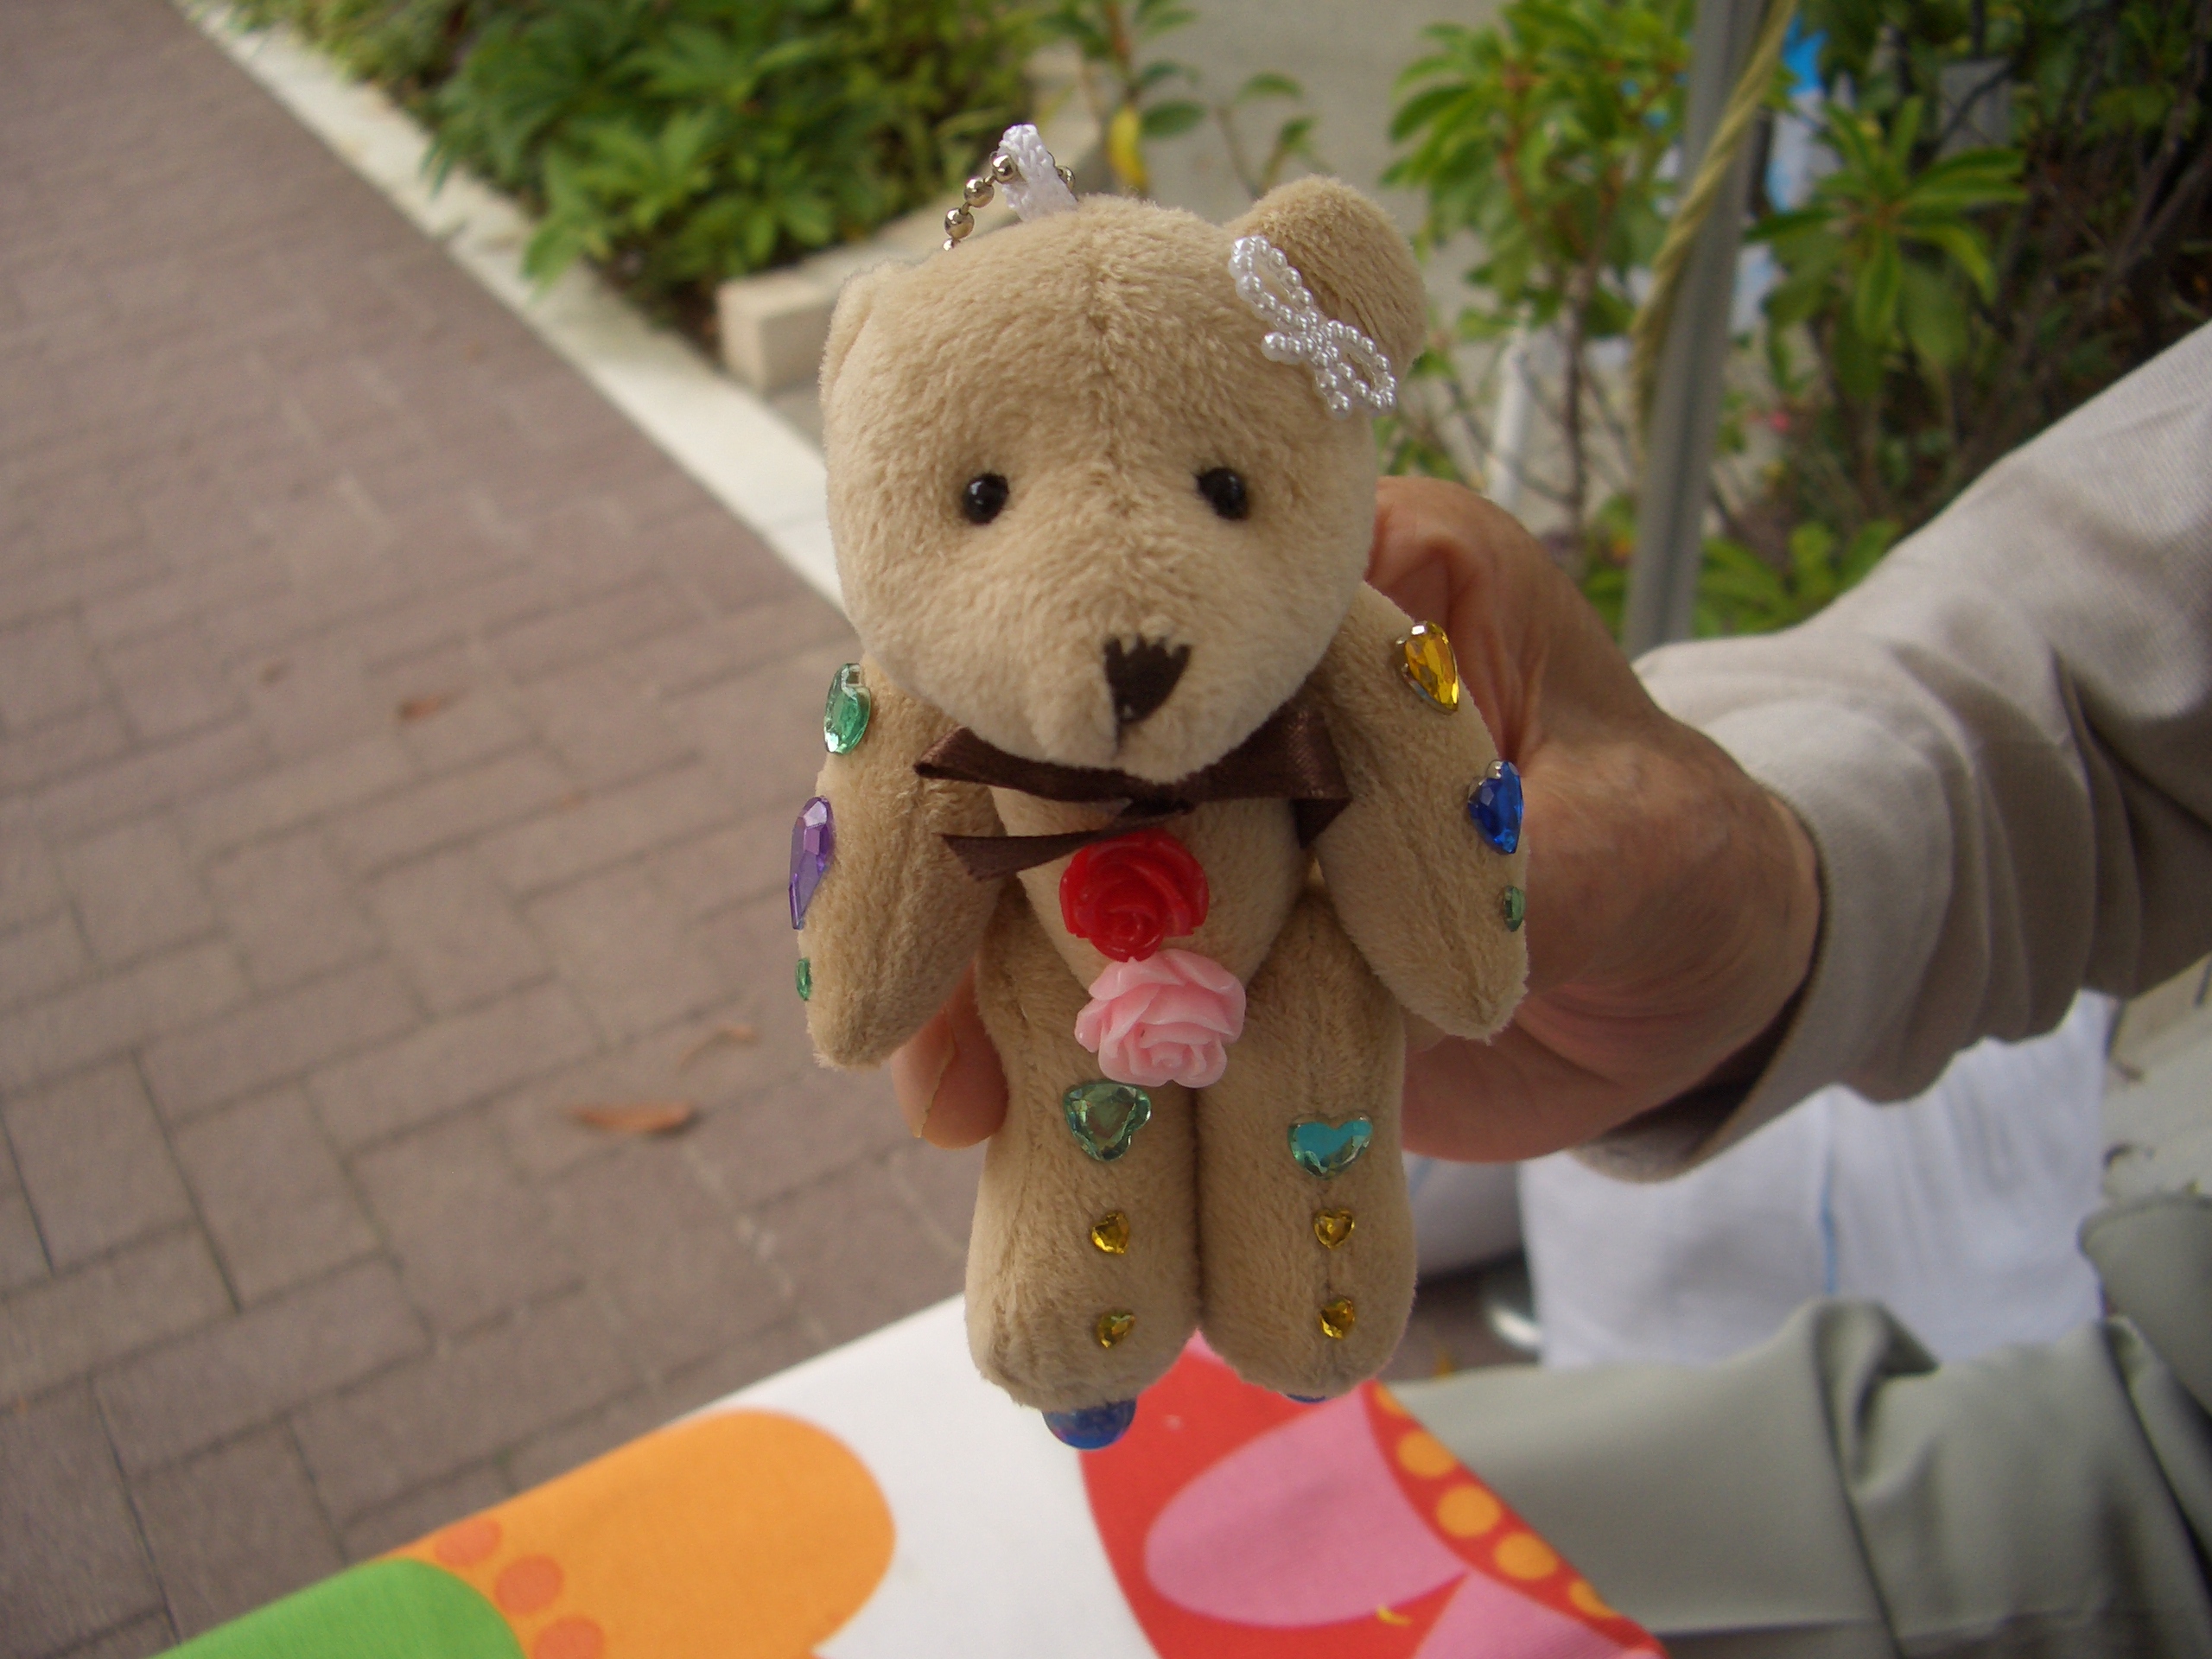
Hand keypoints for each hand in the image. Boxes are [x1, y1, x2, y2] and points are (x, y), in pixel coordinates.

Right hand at [890, 476, 1820, 1160]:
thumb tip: (1374, 913)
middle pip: (1043, 731)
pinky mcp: (1196, 940)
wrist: (1692, 982)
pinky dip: (1022, 1057)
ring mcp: (1207, 814)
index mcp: (1344, 580)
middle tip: (894, 998)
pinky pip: (1074, 986)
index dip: (1047, 701)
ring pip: (1030, 868)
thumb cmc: (1686, 862)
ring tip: (936, 1098)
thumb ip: (1499, 852)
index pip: (1156, 602)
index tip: (984, 814)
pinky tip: (973, 1128)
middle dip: (954, 856)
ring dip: (966, 979)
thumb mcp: (1633, 839)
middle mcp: (1243, 680)